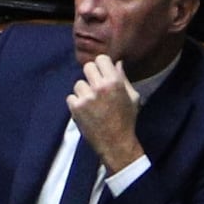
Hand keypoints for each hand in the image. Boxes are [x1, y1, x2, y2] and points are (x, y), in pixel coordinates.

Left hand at [64, 50, 144, 171]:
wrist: (117, 145)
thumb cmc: (127, 120)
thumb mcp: (133, 98)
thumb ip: (123, 78)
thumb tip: (117, 62)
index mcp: (115, 82)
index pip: (101, 59)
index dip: (102, 66)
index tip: (103, 74)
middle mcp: (99, 87)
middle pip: (87, 67)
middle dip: (92, 77)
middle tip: (97, 89)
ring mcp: (86, 97)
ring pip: (78, 83)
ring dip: (84, 92)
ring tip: (93, 105)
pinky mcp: (76, 108)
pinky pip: (71, 97)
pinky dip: (76, 104)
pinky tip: (86, 112)